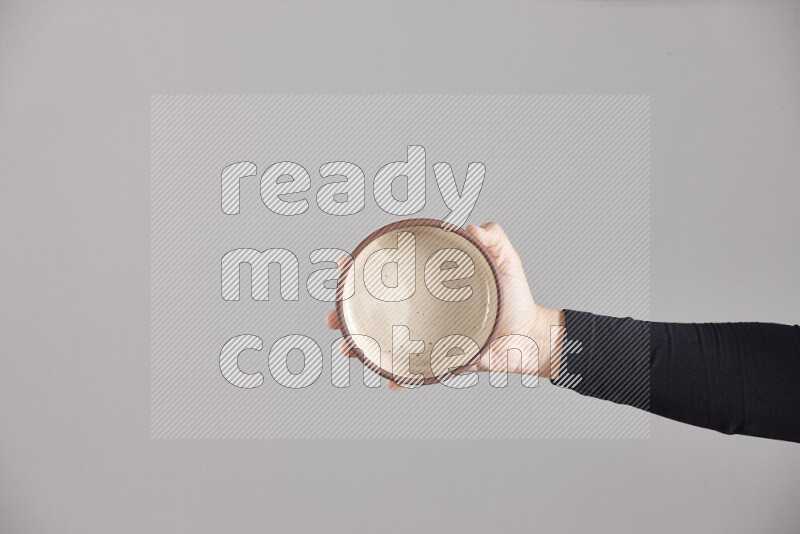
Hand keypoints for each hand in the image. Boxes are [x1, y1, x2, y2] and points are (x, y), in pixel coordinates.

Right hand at [324, 222, 564, 388]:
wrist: (532, 337)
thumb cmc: (516, 297)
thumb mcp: (506, 261)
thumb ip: (494, 238)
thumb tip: (472, 227)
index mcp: (430, 285)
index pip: (391, 274)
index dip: (362, 269)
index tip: (343, 264)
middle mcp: (423, 311)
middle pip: (376, 311)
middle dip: (347, 314)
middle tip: (333, 318)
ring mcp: (428, 337)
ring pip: (385, 343)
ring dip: (363, 348)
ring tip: (351, 350)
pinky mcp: (440, 361)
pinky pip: (414, 372)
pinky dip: (401, 377)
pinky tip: (392, 380)